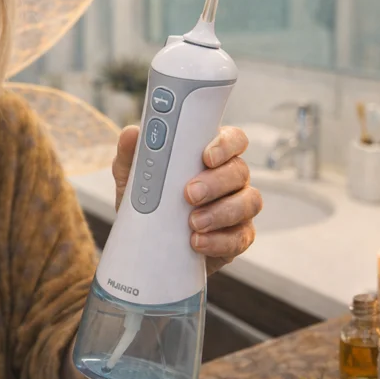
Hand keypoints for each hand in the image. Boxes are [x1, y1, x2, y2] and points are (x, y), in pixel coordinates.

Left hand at [112, 125, 261, 274]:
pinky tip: (198, 242)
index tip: (207, 156)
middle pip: (239, 171)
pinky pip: (241, 237)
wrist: (149, 245)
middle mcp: (230, 179)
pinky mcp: (238, 237)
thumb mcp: (132, 179)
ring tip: (193, 223)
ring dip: (221, 212)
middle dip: (216, 182)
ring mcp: (238, 207)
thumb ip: (132, 155)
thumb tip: (131, 133)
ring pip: (248, 202)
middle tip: (190, 194)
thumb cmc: (148, 203)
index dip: (225, 145)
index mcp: (212, 156)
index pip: (232, 139)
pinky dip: (220, 241)